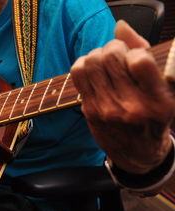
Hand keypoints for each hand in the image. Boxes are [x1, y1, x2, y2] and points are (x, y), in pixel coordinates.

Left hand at [71, 20, 174, 173]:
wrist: (136, 152)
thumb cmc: (153, 117)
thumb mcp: (164, 90)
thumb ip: (144, 53)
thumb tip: (119, 27)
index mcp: (158, 102)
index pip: (138, 60)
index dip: (136, 52)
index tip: (138, 59)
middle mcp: (130, 107)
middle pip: (110, 56)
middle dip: (115, 48)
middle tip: (120, 57)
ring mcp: (106, 110)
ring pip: (92, 61)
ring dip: (99, 54)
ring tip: (107, 63)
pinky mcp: (89, 110)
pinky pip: (78, 72)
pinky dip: (84, 63)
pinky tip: (94, 70)